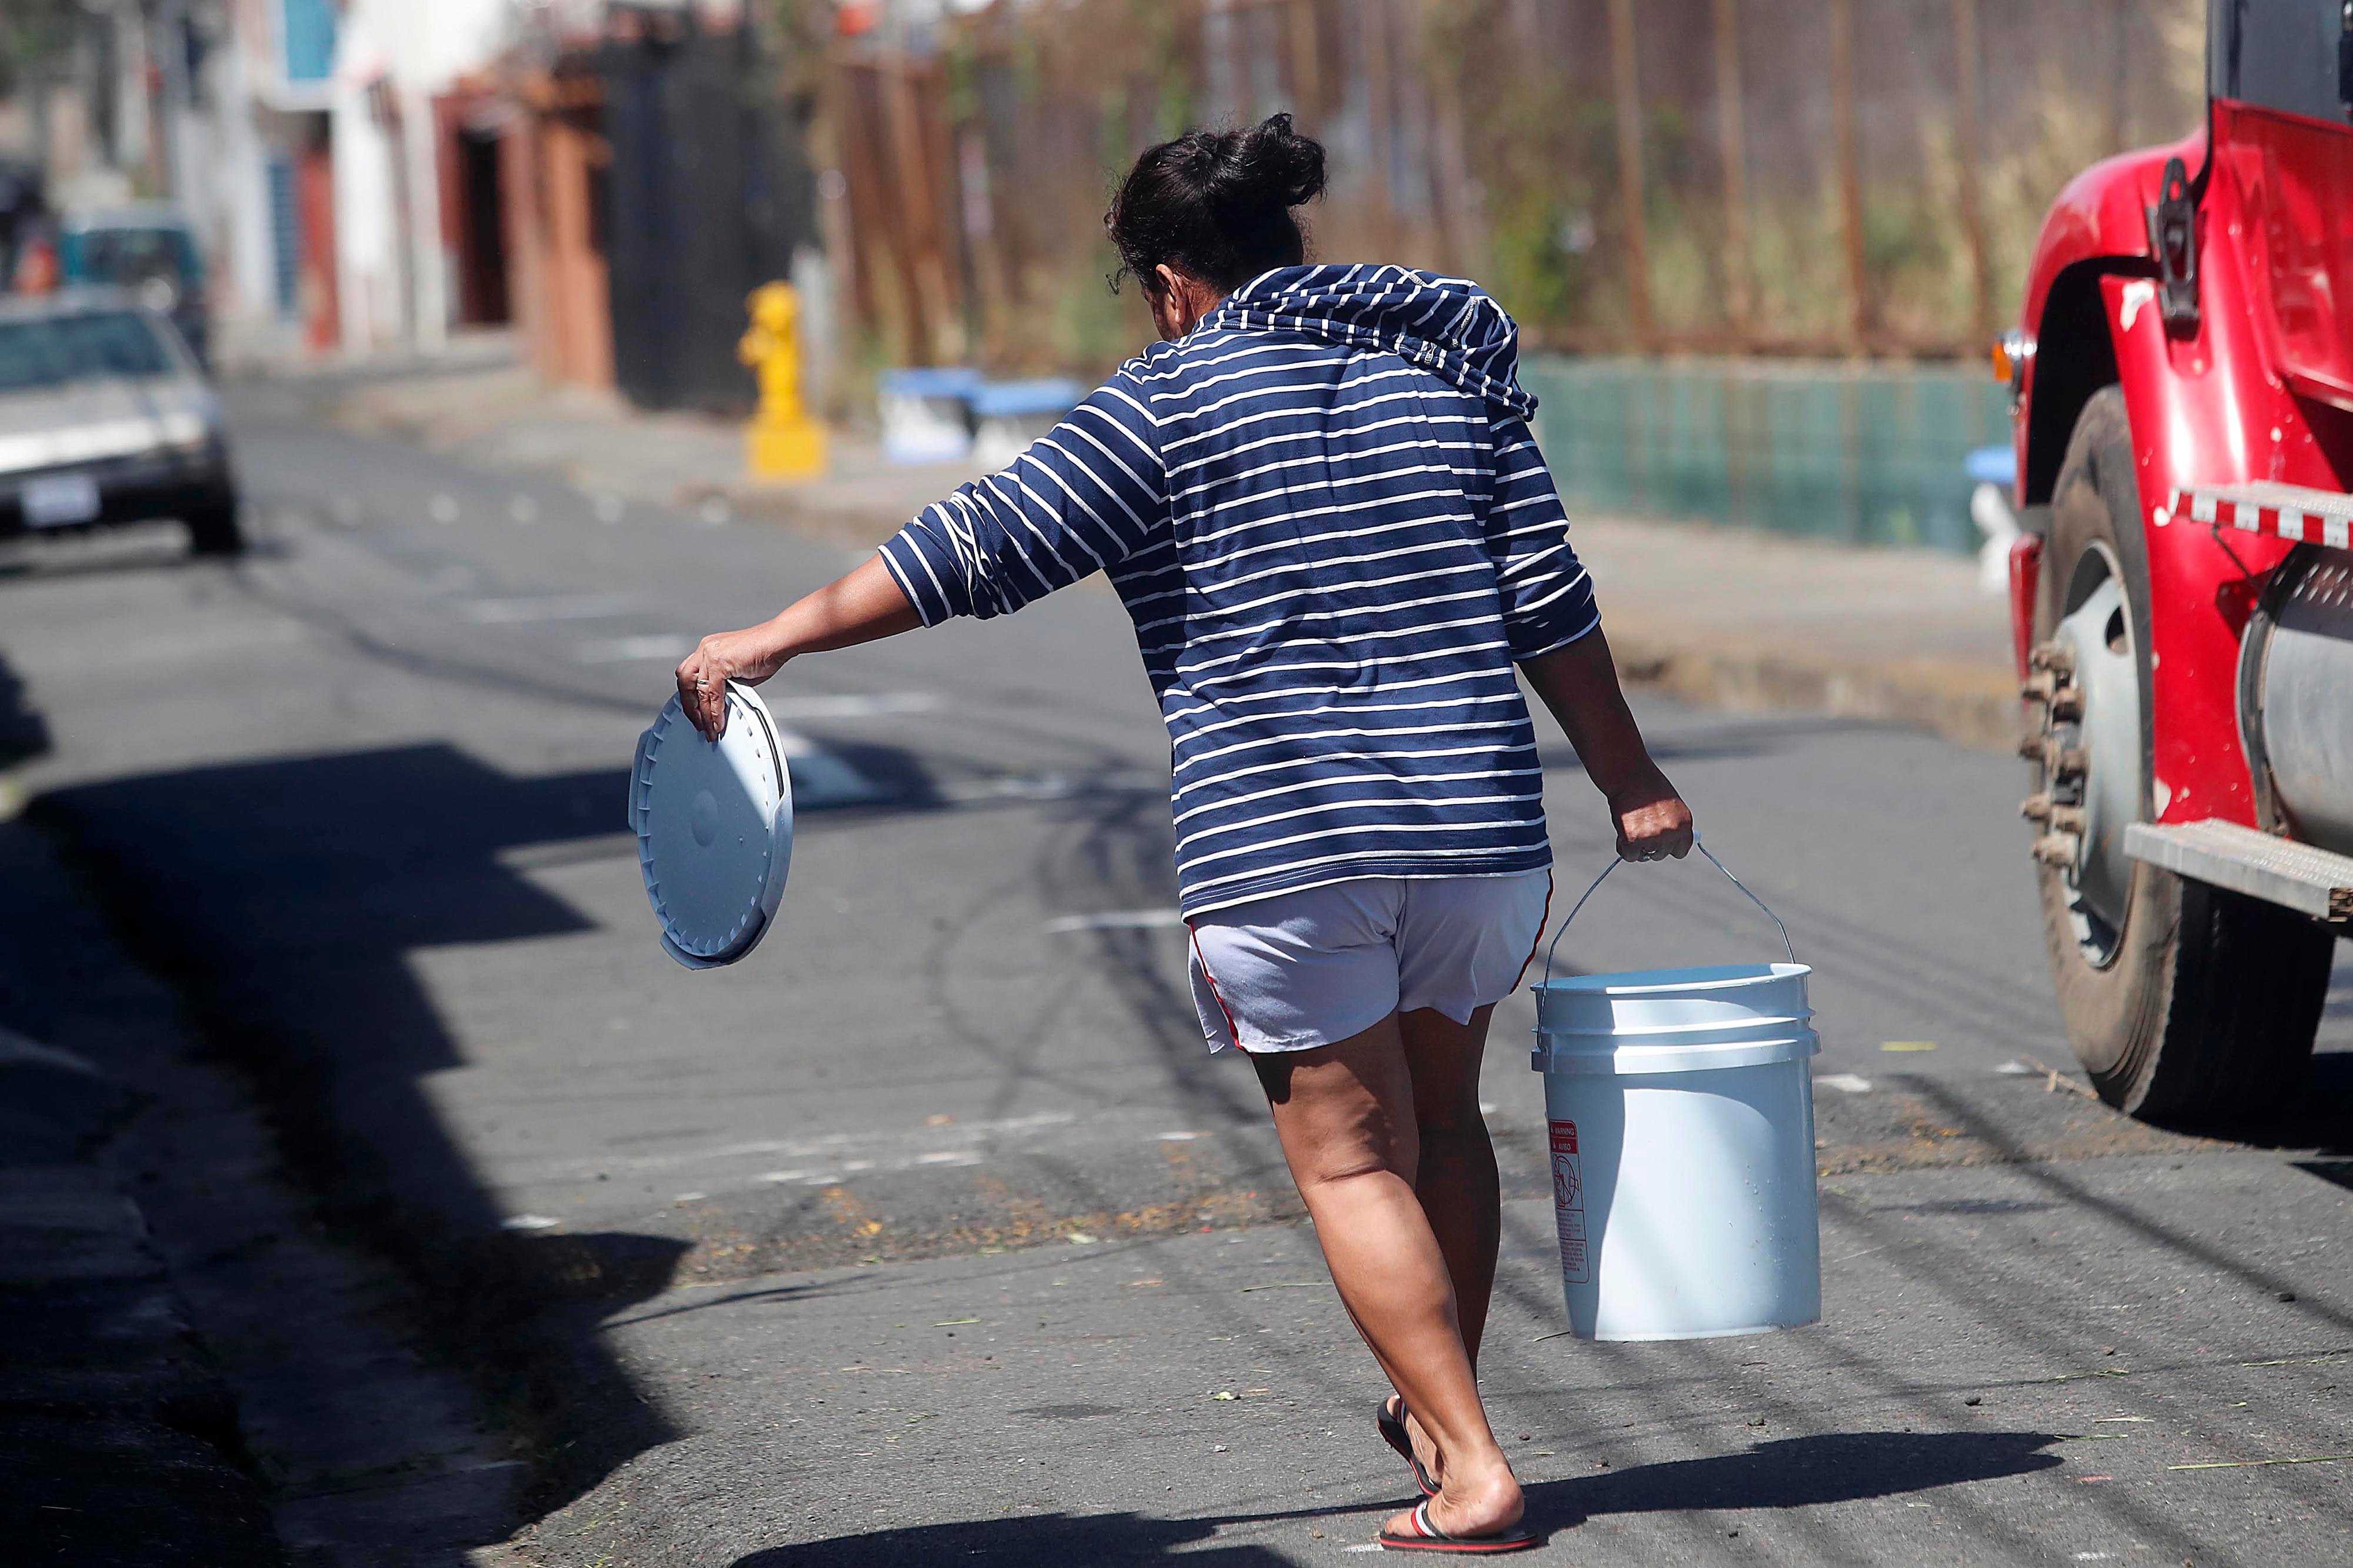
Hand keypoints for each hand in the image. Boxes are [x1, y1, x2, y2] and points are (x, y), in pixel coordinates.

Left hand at [675, 622, 788, 738]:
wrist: (779, 640)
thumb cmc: (765, 651)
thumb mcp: (738, 670)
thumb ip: (725, 683)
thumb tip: (721, 700)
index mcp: (708, 649)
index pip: (688, 675)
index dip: (689, 695)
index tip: (695, 711)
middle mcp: (705, 649)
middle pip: (684, 681)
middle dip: (689, 706)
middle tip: (698, 723)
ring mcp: (710, 654)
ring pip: (697, 690)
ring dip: (702, 713)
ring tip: (709, 729)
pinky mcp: (718, 663)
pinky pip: (713, 693)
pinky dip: (715, 711)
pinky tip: (719, 722)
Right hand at [1608, 763, 1693, 862]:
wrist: (1629, 774)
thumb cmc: (1647, 785)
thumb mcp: (1670, 804)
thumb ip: (1673, 824)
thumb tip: (1669, 843)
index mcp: (1684, 823)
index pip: (1681, 850)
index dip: (1668, 847)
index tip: (1659, 843)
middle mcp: (1672, 832)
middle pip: (1661, 854)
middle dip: (1650, 846)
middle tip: (1639, 829)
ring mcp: (1653, 837)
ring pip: (1644, 856)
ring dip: (1636, 847)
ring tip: (1630, 827)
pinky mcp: (1634, 840)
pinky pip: (1629, 856)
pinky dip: (1623, 847)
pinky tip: (1622, 833)